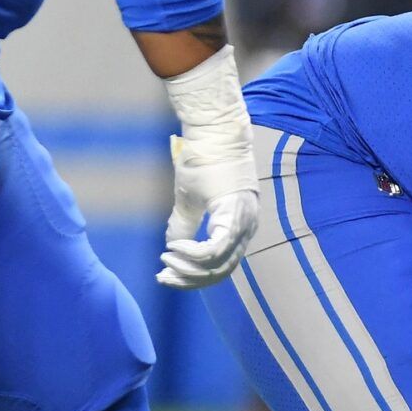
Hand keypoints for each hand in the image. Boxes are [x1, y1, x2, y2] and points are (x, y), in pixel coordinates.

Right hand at [158, 133, 259, 289]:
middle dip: (189, 279)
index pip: (220, 266)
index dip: (193, 276)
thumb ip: (184, 224)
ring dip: (189, 269)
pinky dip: (193, 253)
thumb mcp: (190, 198)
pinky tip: (174, 249)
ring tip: (167, 262)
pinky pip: (216, 248)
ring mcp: (243, 223)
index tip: (167, 275)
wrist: (214, 132)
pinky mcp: (233, 214)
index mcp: (239, 226)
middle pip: (221, 271)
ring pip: (220, 264)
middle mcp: (247, 229)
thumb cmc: (202, 159)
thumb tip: (173, 245)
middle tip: (164, 277)